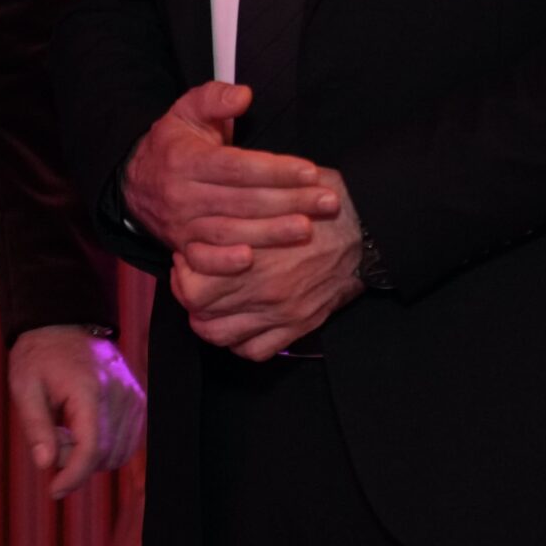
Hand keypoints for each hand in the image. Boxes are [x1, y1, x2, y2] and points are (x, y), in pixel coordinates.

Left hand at [7, 325, 145, 499]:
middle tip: (50, 440)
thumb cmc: (39, 355)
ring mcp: (134, 398)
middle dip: (74, 461)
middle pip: (104, 455)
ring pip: (118, 454)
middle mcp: (120, 394)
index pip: (91, 449)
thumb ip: (35, 427)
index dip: (73, 476)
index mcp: (90, 389)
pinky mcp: (139, 402)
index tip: (53, 491)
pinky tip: (81, 428)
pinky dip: (104, 447)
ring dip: (89, 455)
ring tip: (64, 429)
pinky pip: (127, 443)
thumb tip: (45, 465)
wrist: (63, 324)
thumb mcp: (24, 386)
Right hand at [121, 82, 340, 267]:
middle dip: (289, 201)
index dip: (275, 170)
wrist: (135, 183)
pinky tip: (251, 260)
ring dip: (271, 233)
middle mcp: (183, 194)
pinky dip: (224, 263)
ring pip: (230, 231)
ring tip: (307, 228)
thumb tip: (243, 95)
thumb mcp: (187, 111)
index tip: (310, 171)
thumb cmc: (174, 144)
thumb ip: (214, 98)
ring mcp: (183, 224)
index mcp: (187, 159)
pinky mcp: (183, 247)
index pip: (237, 167)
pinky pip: (202, 260)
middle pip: (242, 201)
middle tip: (328, 201)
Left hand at [171, 169, 364, 360]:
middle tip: (194, 280)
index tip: (187, 258)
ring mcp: (280, 312)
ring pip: (221, 336)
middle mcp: (261, 290)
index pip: (191, 286)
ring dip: (209, 322)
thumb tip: (202, 212)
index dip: (182, 273)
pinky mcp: (299, 324)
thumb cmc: (314, 204)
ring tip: (211, 304)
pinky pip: (255, 351)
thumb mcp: (269, 194)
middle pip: (200, 313)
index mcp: (250, 256)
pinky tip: (239, 323)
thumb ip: (233, 210)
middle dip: (190, 297)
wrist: (363, 229)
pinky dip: (240, 342)